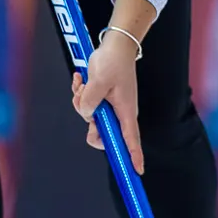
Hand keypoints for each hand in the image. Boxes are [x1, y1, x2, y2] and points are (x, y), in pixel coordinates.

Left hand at [71, 33, 144, 173]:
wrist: (114, 46)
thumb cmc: (113, 62)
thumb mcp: (99, 82)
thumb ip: (90, 101)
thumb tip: (86, 113)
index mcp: (125, 112)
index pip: (132, 140)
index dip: (134, 157)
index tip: (137, 171)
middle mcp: (118, 113)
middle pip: (103, 134)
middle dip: (90, 124)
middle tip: (86, 106)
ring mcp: (109, 107)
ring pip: (91, 118)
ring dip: (82, 102)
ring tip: (83, 84)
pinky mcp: (101, 99)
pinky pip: (87, 105)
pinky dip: (81, 94)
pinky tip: (81, 79)